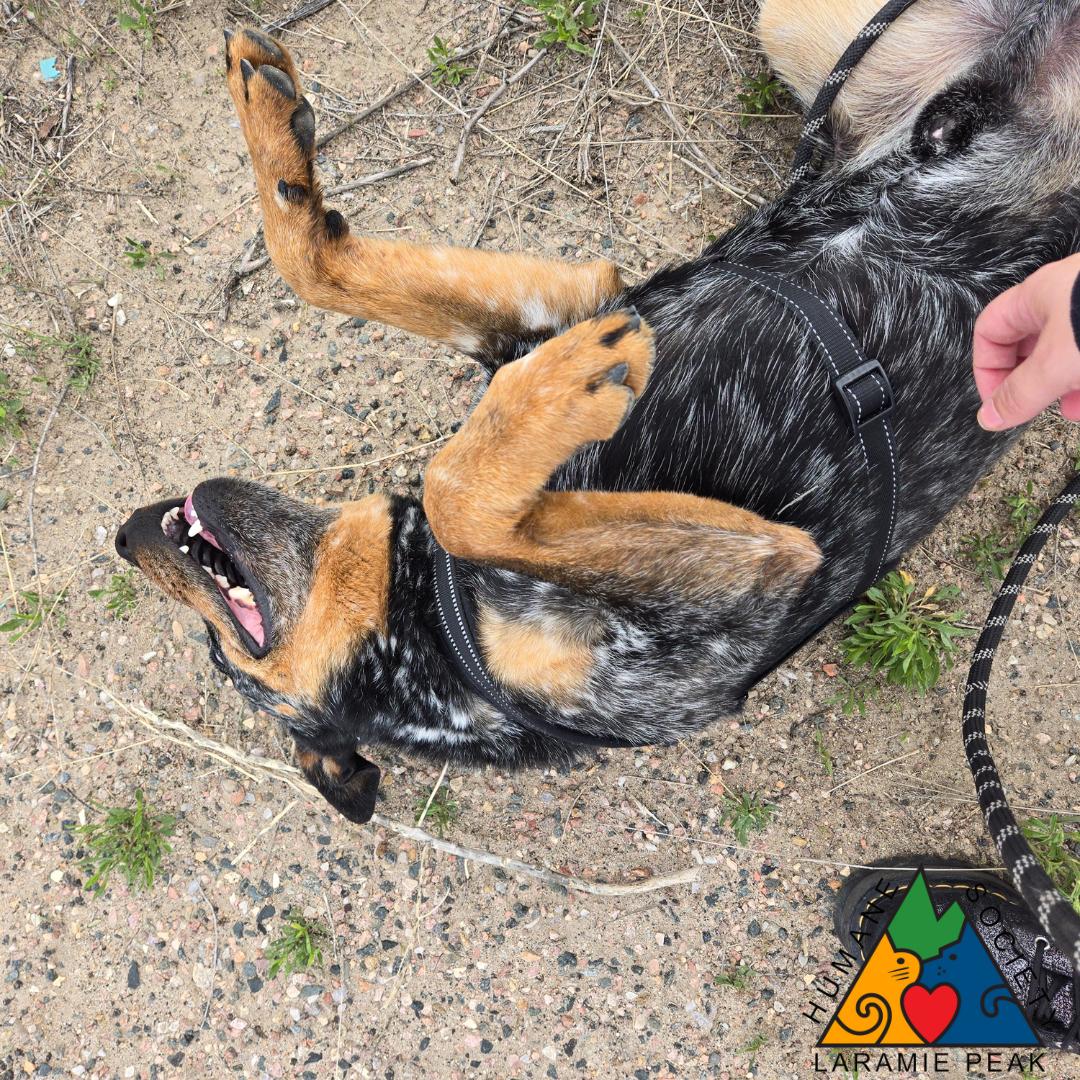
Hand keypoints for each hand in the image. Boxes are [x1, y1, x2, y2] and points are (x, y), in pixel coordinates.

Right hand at [972, 253, 1079, 430]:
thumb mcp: (1056, 364)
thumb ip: (1020, 394)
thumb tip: (991, 416)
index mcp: (1039, 295)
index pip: (991, 330)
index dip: (987, 368)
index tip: (999, 402)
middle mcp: (1068, 298)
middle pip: (1033, 344)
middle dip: (1034, 382)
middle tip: (1037, 407)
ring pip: (1069, 352)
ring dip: (1067, 386)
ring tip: (1077, 408)